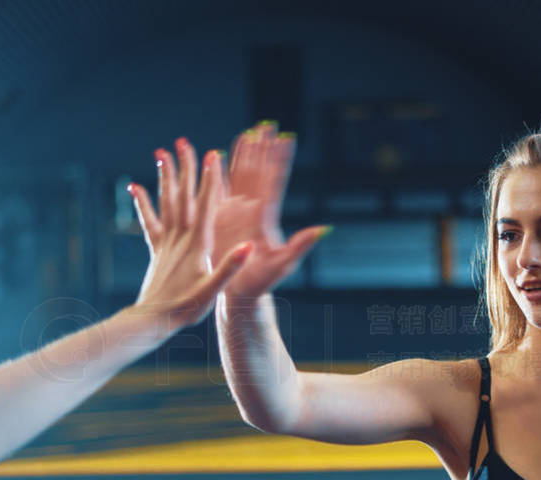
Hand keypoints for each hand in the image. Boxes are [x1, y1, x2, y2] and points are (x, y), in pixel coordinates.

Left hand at [127, 138, 252, 331]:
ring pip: (166, 203)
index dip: (210, 181)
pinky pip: (149, 221)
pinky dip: (142, 202)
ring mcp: (165, 242)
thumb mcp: (212, 290)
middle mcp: (179, 239)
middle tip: (185, 142)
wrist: (152, 321)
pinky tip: (135, 186)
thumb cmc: (185, 308)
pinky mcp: (156, 249)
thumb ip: (229, 267)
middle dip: (185, 169)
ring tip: (161, 154)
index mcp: (196, 246)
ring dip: (165, 178)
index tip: (213, 155)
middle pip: (183, 196)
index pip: (205, 206)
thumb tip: (249, 247)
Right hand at [211, 122, 329, 298]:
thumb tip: (324, 229)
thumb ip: (301, 246)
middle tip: (268, 125)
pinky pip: (217, 190)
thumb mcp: (284, 265)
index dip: (279, 160)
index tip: (286, 138)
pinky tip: (216, 156)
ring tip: (250, 133)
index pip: (274, 181)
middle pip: (257, 172)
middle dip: (262, 149)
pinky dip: (217, 173)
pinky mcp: (219, 219)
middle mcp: (252, 210)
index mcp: (265, 216)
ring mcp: (236, 212)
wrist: (240, 293)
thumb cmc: (263, 283)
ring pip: (240, 177)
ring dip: (244, 155)